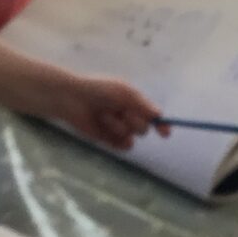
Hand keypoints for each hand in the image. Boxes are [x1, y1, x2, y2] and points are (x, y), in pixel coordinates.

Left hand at [40, 72, 162, 151]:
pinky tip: (102, 127)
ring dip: (119, 128)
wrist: (72, 98)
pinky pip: (122, 146)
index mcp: (134, 103)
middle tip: (122, 112)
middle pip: (144, 128)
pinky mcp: (107, 140)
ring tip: (103, 116)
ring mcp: (118, 129)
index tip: (165, 132)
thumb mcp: (124, 93)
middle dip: (134, 122)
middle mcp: (128, 116)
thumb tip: (160, 115)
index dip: (161, 125)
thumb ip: (143, 105)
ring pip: (131, 137)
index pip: (153, 117)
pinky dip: (115, 139)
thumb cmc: (98, 90)